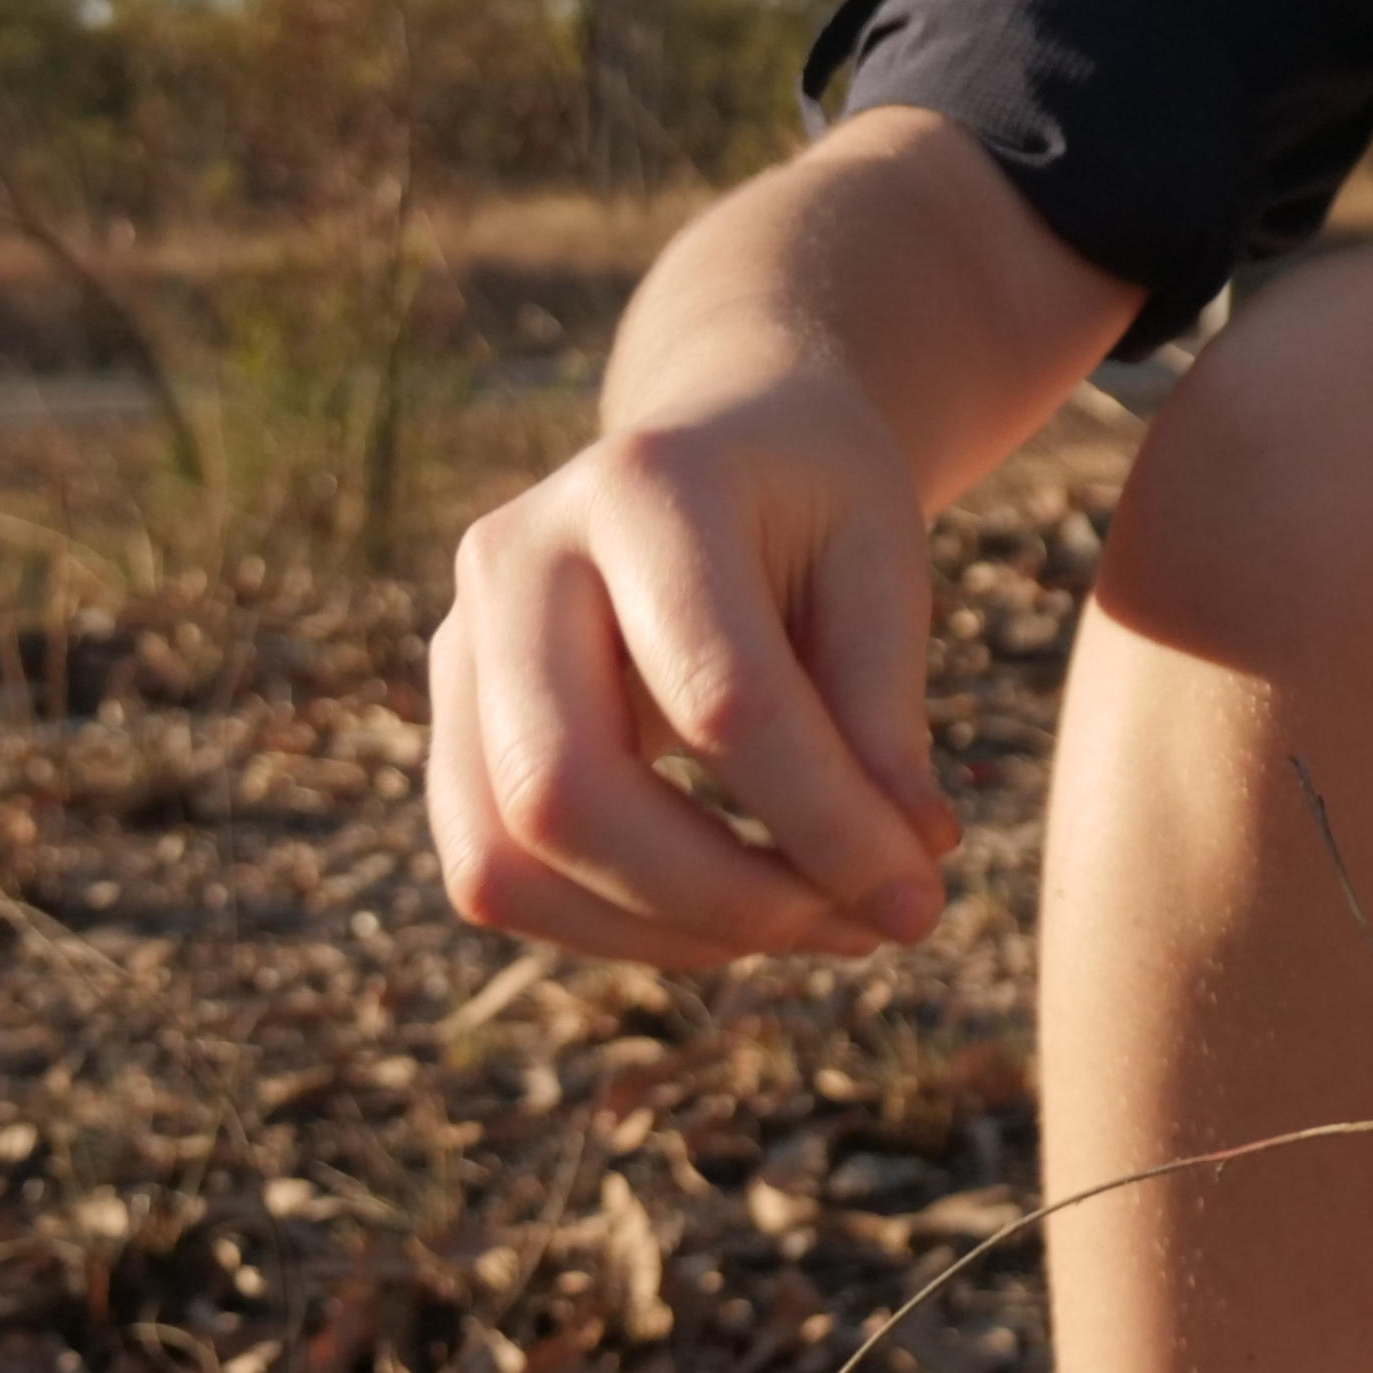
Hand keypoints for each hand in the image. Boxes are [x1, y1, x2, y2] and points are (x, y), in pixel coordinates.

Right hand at [425, 375, 959, 969]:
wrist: (720, 438)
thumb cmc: (815, 504)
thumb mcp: (885, 562)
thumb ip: (884, 712)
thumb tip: (902, 875)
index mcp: (646, 486)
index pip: (724, 696)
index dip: (828, 821)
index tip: (923, 897)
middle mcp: (515, 557)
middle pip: (566, 790)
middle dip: (725, 897)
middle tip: (865, 928)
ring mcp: (459, 643)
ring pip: (508, 858)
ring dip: (670, 934)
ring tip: (813, 924)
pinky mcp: (449, 726)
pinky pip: (496, 876)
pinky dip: (617, 929)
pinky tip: (732, 914)